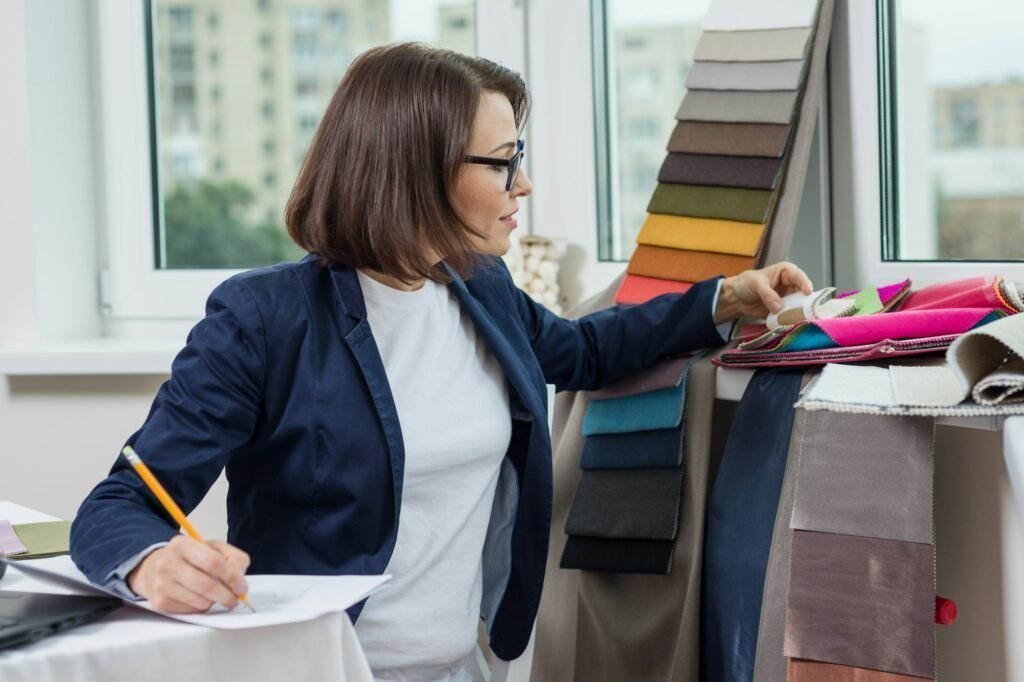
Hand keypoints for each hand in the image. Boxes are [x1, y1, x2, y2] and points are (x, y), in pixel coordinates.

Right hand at [127, 535, 250, 612]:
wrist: (154, 568)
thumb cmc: (189, 558)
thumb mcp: (212, 548)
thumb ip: (232, 557)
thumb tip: (240, 576)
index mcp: (182, 544)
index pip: (213, 562)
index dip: (231, 577)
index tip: (241, 586)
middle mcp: (168, 563)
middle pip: (206, 585)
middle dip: (226, 595)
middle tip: (235, 599)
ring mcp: (161, 584)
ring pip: (200, 602)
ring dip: (214, 602)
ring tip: (214, 594)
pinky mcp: (159, 602)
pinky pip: (190, 611)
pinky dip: (200, 608)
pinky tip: (198, 598)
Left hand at [714, 261, 812, 323]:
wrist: (736, 298)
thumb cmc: (746, 283)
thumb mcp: (756, 284)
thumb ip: (767, 294)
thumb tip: (779, 307)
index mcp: (786, 272)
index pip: (799, 276)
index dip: (805, 283)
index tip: (807, 292)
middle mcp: (791, 285)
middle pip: (803, 294)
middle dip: (804, 302)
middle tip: (806, 311)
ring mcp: (788, 299)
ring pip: (798, 306)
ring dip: (798, 313)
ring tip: (798, 319)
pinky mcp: (784, 311)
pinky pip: (790, 316)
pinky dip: (790, 320)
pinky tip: (790, 324)